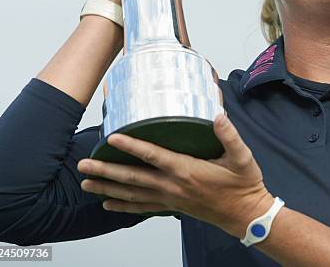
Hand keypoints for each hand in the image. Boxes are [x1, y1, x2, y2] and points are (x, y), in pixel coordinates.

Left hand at [77, 113, 272, 237]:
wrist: (245, 214)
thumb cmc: (244, 184)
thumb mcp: (242, 157)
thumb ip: (230, 136)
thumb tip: (218, 115)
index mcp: (186, 171)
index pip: (153, 156)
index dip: (131, 147)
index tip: (112, 139)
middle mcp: (173, 186)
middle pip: (132, 178)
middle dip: (105, 171)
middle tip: (83, 165)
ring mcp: (170, 199)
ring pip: (132, 194)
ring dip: (107, 189)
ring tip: (86, 184)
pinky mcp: (172, 207)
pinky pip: (142, 208)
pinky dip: (123, 207)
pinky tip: (108, 205)